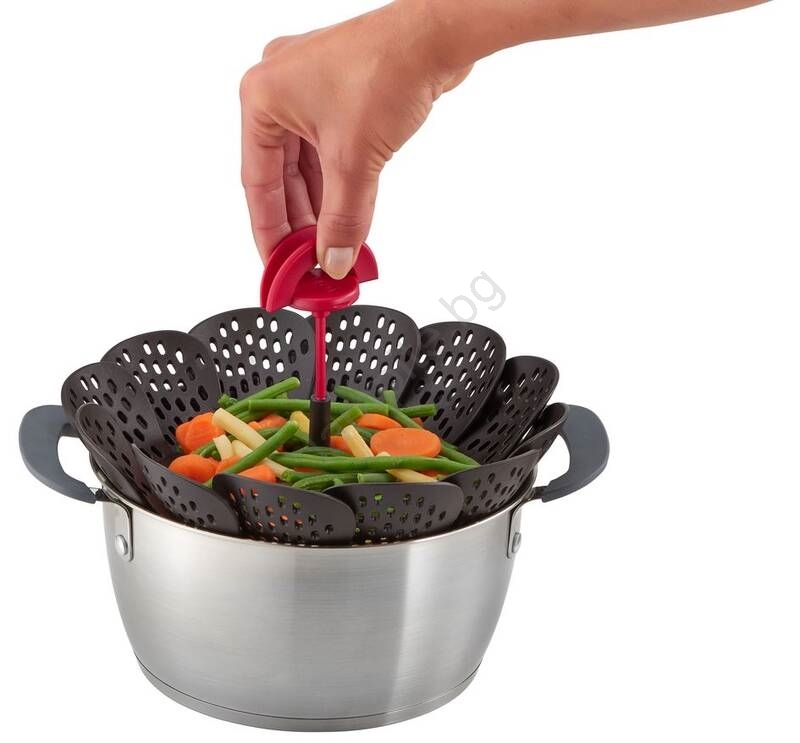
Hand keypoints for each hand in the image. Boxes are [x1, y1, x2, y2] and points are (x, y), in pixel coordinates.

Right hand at [240, 2, 469, 276]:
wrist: (437, 36)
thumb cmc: (387, 67)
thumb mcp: (354, 161)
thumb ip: (343, 219)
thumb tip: (335, 258)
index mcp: (263, 98)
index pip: (257, 182)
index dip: (268, 231)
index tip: (278, 265)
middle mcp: (281, 92)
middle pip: (282, 177)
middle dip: (300, 224)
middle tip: (308, 263)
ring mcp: (312, 92)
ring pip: (308, 168)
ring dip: (321, 209)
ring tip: (331, 247)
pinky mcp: (341, 96)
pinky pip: (330, 154)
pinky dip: (339, 187)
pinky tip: (347, 217)